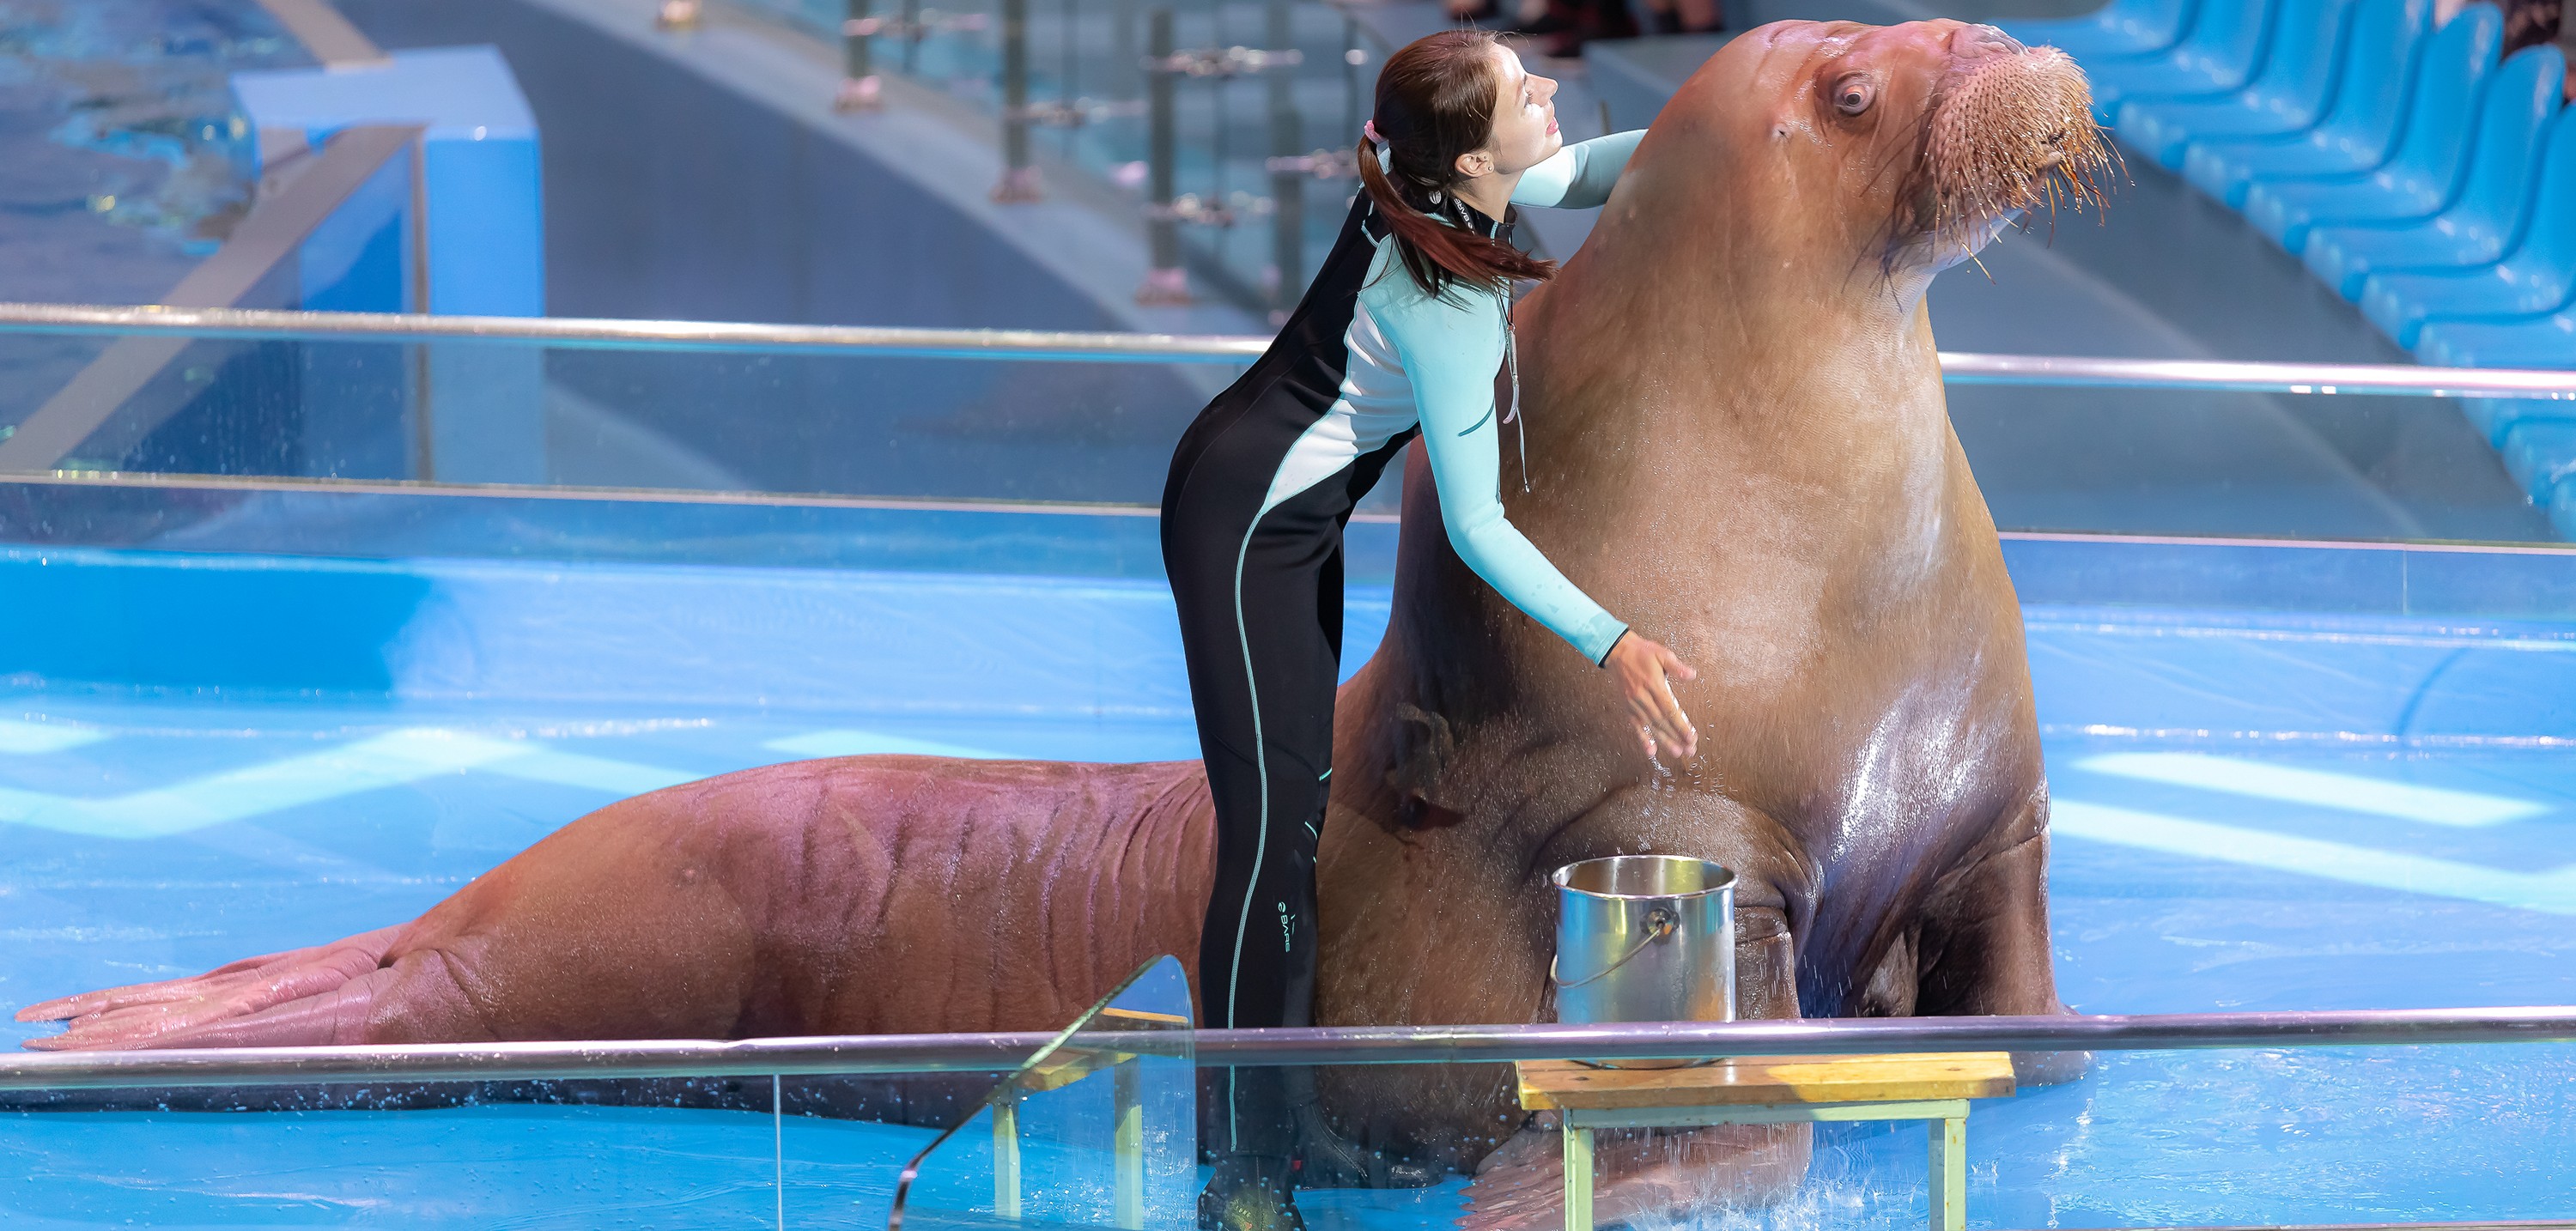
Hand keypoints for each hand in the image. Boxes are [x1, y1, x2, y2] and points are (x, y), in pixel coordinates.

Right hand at [1603, 632, 1697, 761]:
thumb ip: (1676, 666)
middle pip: (1662, 721)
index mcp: (1654, 684)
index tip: (1691, 737)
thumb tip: (1692, 674)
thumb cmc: (1642, 653)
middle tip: (1690, 749)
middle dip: (1677, 737)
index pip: (1670, 709)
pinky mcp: (1627, 707)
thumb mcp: (1662, 654)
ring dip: (1664, 741)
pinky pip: (1635, 726)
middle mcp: (1643, 697)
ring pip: (1651, 726)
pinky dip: (1643, 739)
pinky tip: (1651, 751)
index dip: (1681, 725)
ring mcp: (1634, 704)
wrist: (1617, 652)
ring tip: (1677, 752)